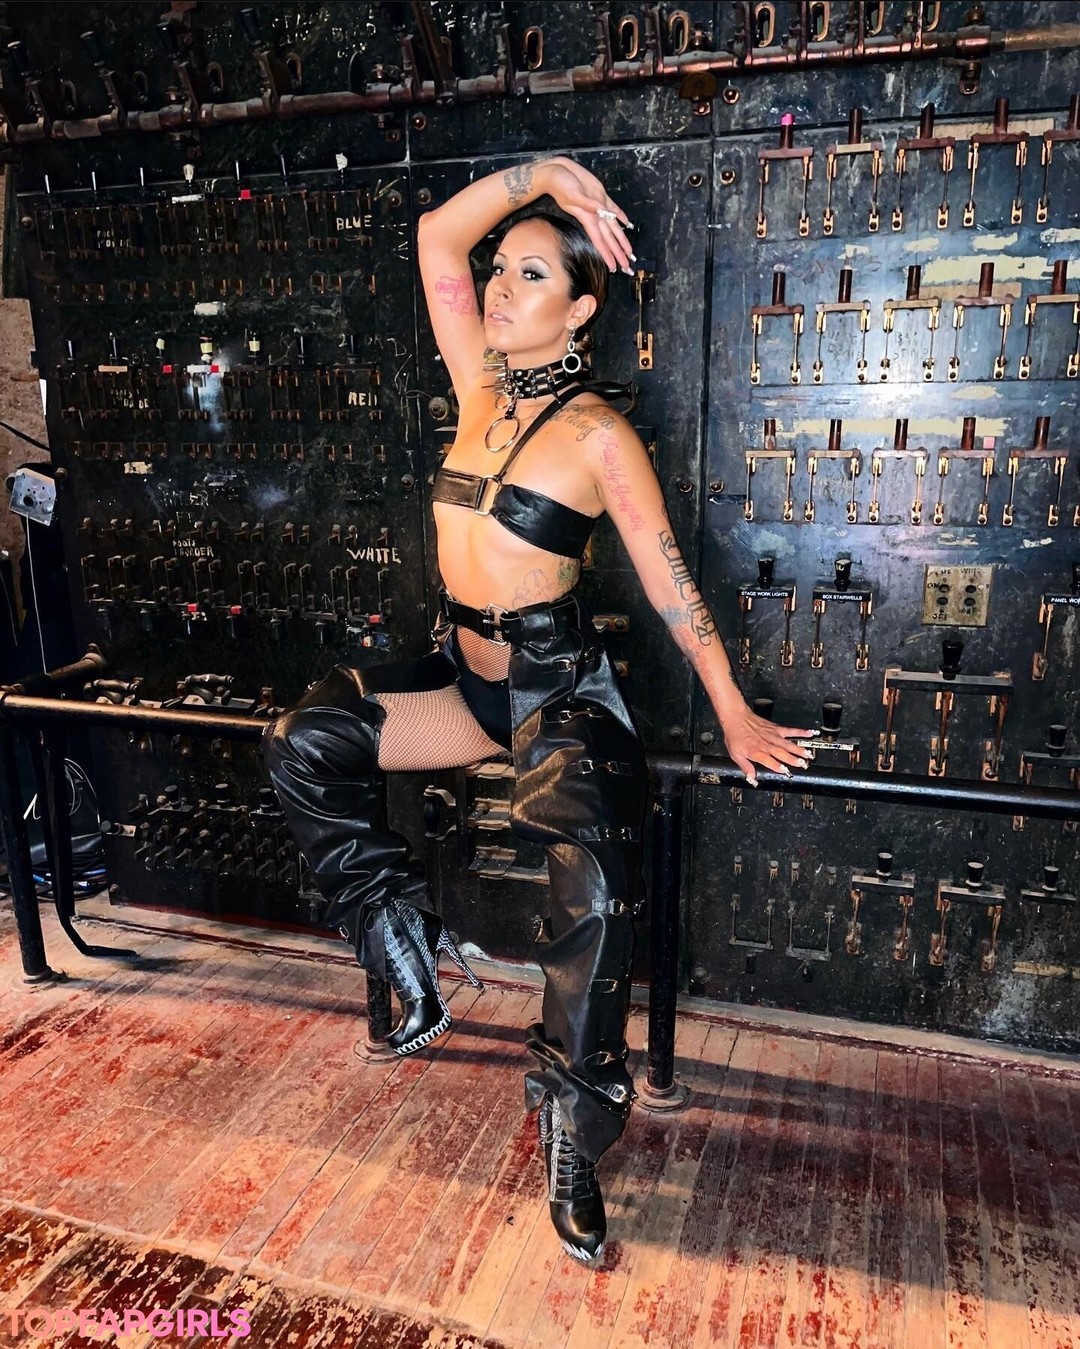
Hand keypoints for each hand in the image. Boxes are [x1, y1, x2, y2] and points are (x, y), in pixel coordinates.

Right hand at [536, 157, 634, 273]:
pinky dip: (620, 215)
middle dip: (617, 253)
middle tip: (626, 266)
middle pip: (609, 238)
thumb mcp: (572, 195)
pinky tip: (626, 223)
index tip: (613, 266)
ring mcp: (598, 205)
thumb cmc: (559, 184)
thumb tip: (601, 210)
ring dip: (621, 239)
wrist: (555, 172)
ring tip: (628, 252)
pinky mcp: (599, 194)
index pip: (600, 240)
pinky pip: (613, 208)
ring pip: (613, 226)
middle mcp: (594, 214)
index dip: (607, 254)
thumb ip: (587, 204)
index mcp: (587, 217)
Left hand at [717, 701, 814, 787]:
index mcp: (756, 752)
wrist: (736, 718)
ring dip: (799, 749)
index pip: (768, 760)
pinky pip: (790, 731)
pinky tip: (810, 733)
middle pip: (781, 753)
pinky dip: (801, 732)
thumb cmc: (735, 736)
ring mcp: (772, 736)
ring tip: (808, 754)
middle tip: (803, 764)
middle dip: (792, 759)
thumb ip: (745, 767)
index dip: (777, 766)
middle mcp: (766, 744)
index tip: (785, 770)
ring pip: (787, 743)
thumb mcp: (735, 755)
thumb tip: (752, 779)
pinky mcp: (776, 729)